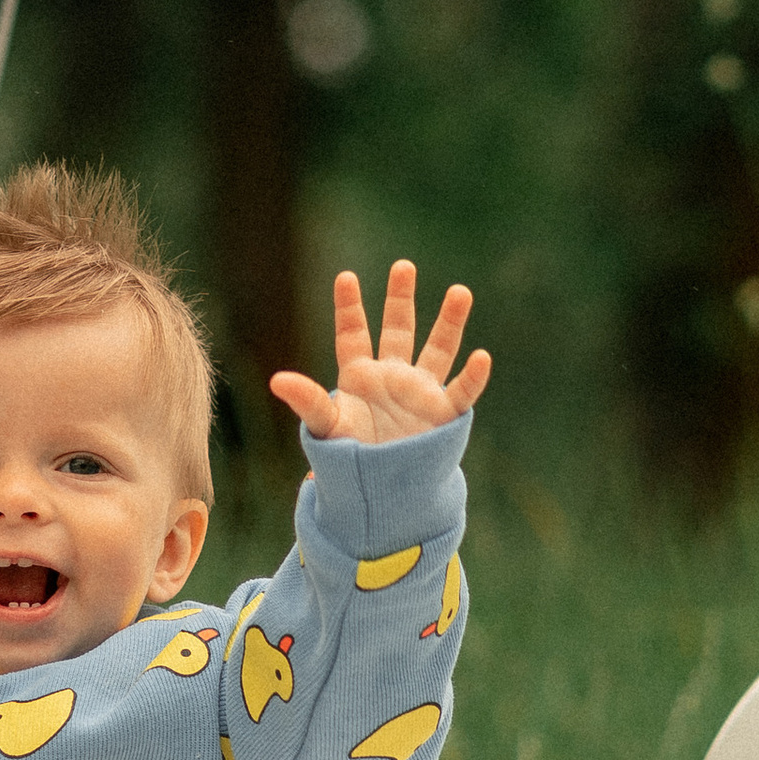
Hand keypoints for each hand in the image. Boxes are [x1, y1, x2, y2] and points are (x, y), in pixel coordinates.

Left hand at [270, 263, 488, 445]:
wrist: (382, 493)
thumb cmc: (350, 458)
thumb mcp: (327, 427)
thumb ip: (308, 401)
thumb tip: (277, 379)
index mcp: (359, 376)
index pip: (353, 334)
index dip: (349, 306)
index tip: (346, 277)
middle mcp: (392, 376)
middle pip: (398, 329)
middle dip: (400, 299)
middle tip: (403, 266)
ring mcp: (420, 392)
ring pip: (438, 350)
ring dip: (449, 322)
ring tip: (460, 291)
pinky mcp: (442, 415)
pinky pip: (461, 391)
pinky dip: (473, 376)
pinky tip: (481, 356)